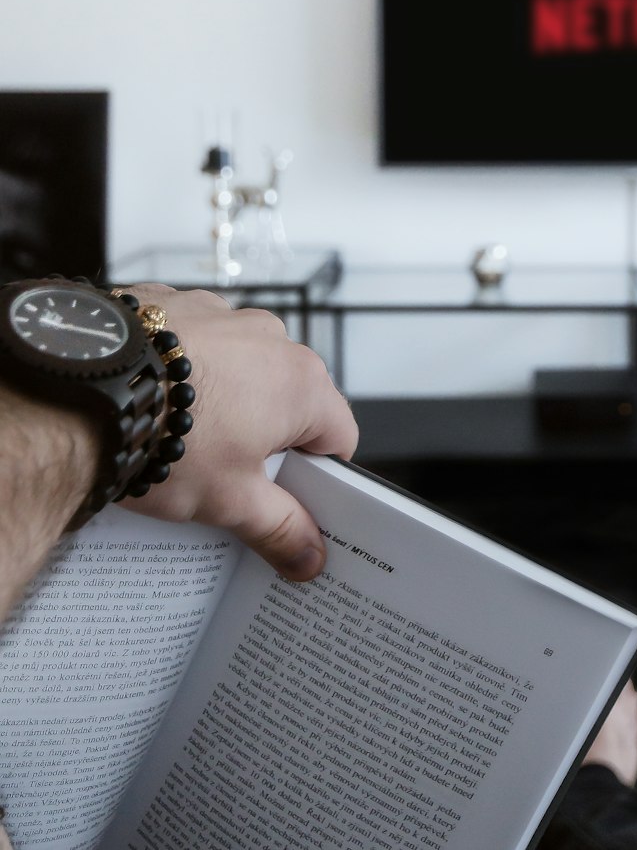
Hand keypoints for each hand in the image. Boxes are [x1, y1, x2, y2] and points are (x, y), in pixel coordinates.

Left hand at [126, 285, 357, 582]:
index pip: (337, 434)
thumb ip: (280, 528)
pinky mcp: (173, 302)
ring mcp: (221, 313)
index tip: (286, 495)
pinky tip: (151, 398)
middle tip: (222, 473)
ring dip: (223, 396)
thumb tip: (310, 554)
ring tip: (176, 434)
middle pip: (288, 398)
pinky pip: (193, 340)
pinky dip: (181, 367)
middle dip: (263, 435)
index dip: (316, 473)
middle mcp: (270, 337)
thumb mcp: (229, 501)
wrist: (79, 393)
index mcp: (300, 383)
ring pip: (239, 366)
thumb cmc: (164, 438)